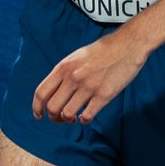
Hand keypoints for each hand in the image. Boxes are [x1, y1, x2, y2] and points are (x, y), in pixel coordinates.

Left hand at [33, 22, 149, 123]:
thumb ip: (64, 72)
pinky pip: (87, 116)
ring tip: (74, 118)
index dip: (36, 107)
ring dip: (68, 120)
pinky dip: (84, 120)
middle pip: (52, 107)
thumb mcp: (76, 57)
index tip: (38, 115)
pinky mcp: (104, 95)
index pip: (41, 92)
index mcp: (64, 67)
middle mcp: (73, 77)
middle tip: (60, 118)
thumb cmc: (102, 51)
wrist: (127, 45)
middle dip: (54, 117)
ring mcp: (88, 87)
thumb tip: (54, 91)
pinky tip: (86, 117)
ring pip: (67, 114)